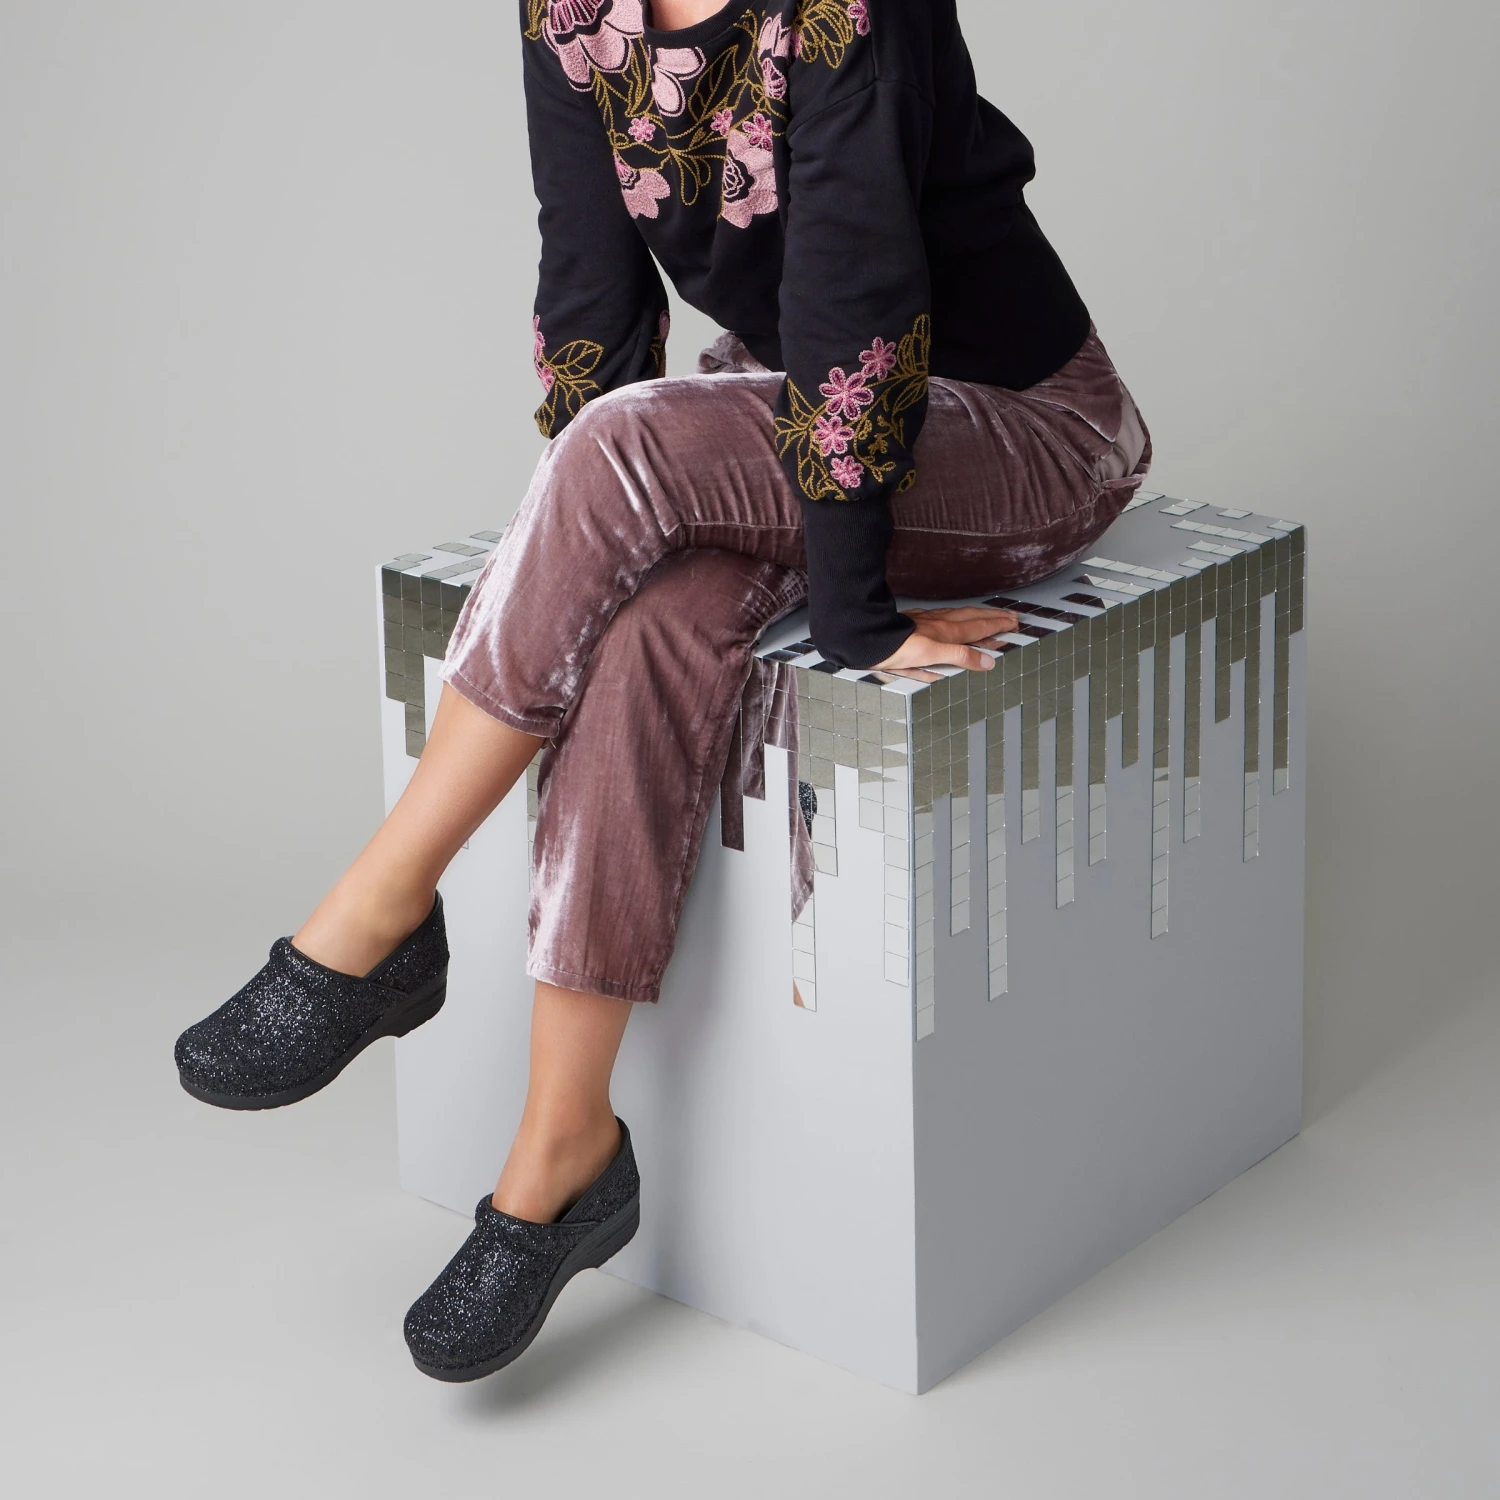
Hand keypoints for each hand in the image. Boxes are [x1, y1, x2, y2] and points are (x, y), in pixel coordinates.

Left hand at [869, 607, 1020, 682]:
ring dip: (977, 615)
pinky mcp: (916, 621)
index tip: (1014, 623)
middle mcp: (941, 623)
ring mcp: (929, 621)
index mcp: (949, 632)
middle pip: (974, 618)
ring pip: (960, 615)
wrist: (871, 640)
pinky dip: (956, 616)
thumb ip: (961, 657)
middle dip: (993, 617)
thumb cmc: (898, 649)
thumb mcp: (933, 656)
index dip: (998, 625)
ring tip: (988, 614)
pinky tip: (952, 617)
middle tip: (1011, 616)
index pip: (980, 628)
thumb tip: (987, 661)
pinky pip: (944, 616)